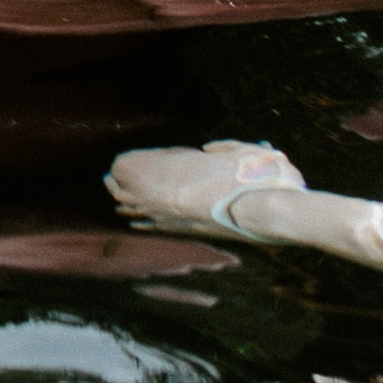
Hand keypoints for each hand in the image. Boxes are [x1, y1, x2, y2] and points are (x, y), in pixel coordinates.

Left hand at [106, 140, 309, 240]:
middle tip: (110, 177)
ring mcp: (177, 220)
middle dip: (117, 183)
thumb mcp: (242, 149)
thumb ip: (223, 148)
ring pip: (136, 211)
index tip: (127, 160)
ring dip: (125, 203)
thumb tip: (208, 150)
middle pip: (126, 191)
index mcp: (177, 173)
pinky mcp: (189, 234)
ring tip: (116, 197)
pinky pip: (154, 228)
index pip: (133, 167)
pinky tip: (135, 224)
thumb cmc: (259, 177)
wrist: (272, 214)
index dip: (128, 164)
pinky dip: (142, 223)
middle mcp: (169, 199)